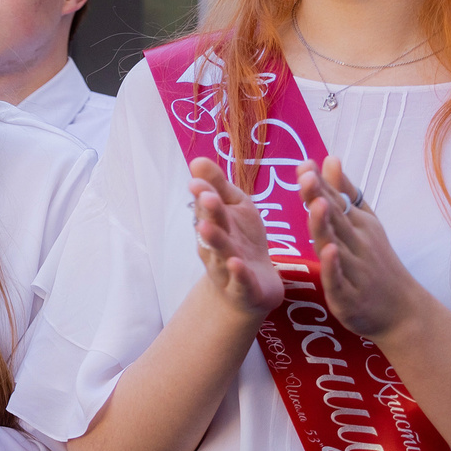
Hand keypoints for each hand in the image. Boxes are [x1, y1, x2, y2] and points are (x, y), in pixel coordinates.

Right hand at [189, 158, 285, 320]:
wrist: (254, 287)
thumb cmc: (242, 240)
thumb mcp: (234, 208)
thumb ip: (218, 186)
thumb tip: (196, 160)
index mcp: (214, 223)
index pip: (207, 208)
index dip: (202, 195)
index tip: (197, 182)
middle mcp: (216, 246)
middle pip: (211, 229)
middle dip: (208, 213)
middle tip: (205, 197)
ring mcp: (227, 269)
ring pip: (219, 255)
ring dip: (214, 241)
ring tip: (206, 228)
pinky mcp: (244, 290)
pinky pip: (240, 282)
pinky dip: (237, 274)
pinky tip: (236, 263)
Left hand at [304, 157, 431, 341]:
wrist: (405, 311)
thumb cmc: (379, 263)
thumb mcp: (366, 224)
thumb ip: (344, 193)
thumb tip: (330, 158)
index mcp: (359, 225)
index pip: (336, 201)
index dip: (320, 184)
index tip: (305, 164)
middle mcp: (358, 244)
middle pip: (336, 219)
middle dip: (321, 197)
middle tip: (307, 176)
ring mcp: (355, 270)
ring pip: (336, 245)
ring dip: (326, 226)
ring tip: (317, 205)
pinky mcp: (349, 297)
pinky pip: (339, 280)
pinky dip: (334, 267)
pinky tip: (329, 252)